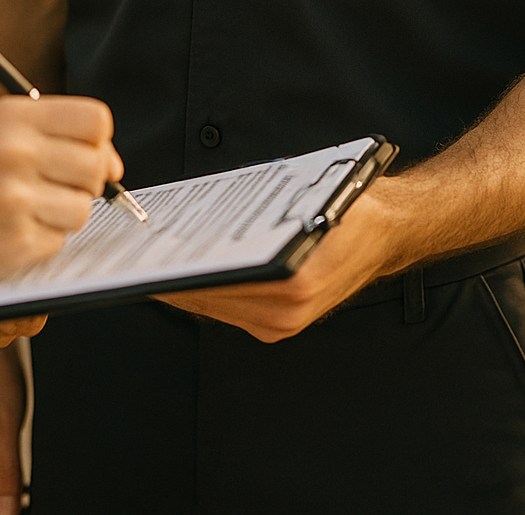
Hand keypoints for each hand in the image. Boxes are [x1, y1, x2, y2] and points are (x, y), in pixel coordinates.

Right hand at [0, 94, 122, 330]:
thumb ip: (50, 133)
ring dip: (62, 217)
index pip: (95, 120)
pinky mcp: (15, 242)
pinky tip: (9, 232)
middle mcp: (15, 151)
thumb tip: (111, 160)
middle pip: (97, 165)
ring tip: (24, 212)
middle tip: (55, 189)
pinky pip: (58, 242)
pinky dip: (40, 242)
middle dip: (87, 183)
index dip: (100, 142)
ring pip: (82, 208)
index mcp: (13, 117)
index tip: (90, 157)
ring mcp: (15, 198)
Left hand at [159, 186, 400, 341]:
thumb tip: (196, 217)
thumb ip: (252, 216)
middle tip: (137, 256)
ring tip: (152, 259)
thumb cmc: (345, 208)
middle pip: (206, 298)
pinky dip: (205, 290)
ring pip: (212, 307)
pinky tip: (187, 267)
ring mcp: (282, 324)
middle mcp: (286, 311)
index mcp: (292, 280)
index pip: (213, 281)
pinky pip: (228, 309)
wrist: (388, 231)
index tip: (144, 256)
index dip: (174, 269)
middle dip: (170, 276)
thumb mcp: (300, 198)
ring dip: (184, 284)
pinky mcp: (279, 325)